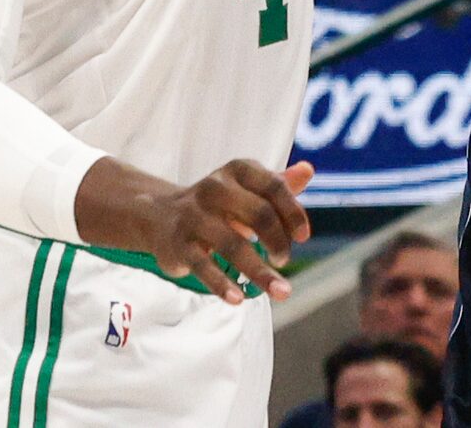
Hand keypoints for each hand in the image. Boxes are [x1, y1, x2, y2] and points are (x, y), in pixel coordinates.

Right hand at [138, 159, 312, 304]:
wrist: (162, 215)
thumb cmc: (218, 203)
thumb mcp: (246, 188)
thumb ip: (278, 184)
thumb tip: (309, 170)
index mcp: (238, 170)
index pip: (273, 186)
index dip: (292, 211)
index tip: (303, 237)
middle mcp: (215, 187)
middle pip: (258, 213)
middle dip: (278, 242)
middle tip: (284, 261)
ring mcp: (194, 215)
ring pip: (232, 244)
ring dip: (260, 272)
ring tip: (281, 292)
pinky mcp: (178, 243)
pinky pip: (202, 265)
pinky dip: (222, 284)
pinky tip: (239, 299)